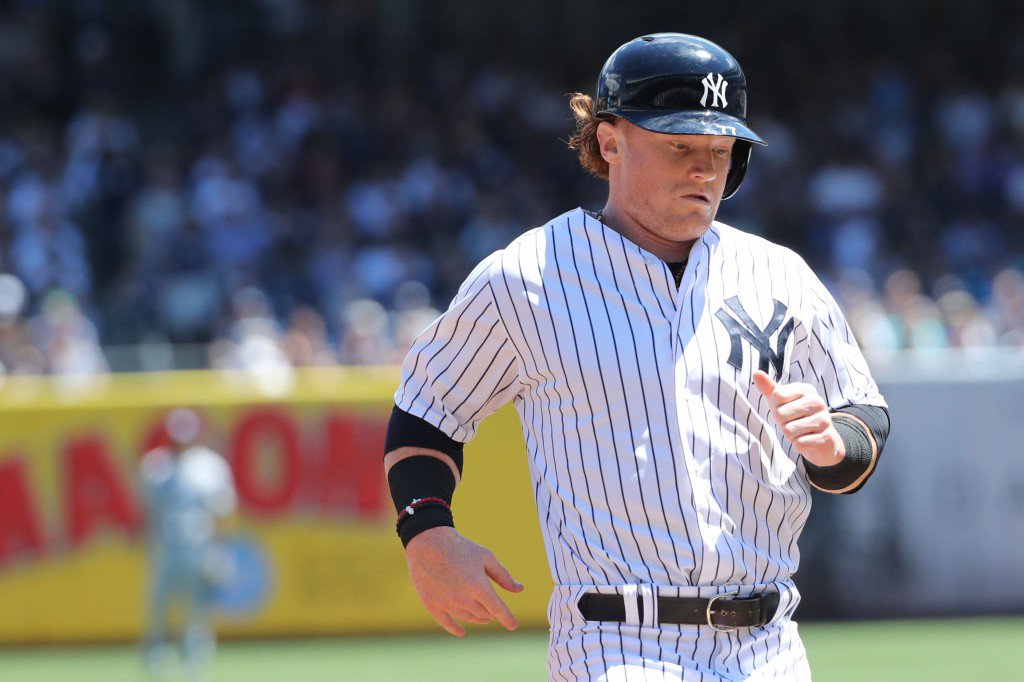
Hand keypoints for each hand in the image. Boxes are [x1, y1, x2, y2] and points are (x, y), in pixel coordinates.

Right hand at [405, 526, 523, 636]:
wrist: (428, 541)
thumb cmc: (460, 547)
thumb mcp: (486, 557)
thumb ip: (503, 576)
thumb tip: (519, 590)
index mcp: (478, 586)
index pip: (497, 608)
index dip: (507, 618)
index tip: (513, 625)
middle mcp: (462, 598)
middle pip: (483, 613)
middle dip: (491, 613)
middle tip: (494, 610)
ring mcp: (445, 603)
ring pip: (467, 618)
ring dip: (477, 618)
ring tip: (483, 616)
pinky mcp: (431, 604)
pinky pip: (446, 622)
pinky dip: (455, 629)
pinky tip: (462, 632)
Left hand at [752, 370, 844, 466]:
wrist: (821, 440)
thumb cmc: (796, 418)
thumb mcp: (780, 402)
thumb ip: (769, 388)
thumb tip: (756, 373)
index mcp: (806, 389)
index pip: (777, 395)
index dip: (776, 408)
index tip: (786, 410)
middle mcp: (817, 401)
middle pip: (781, 414)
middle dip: (782, 424)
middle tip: (794, 424)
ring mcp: (824, 419)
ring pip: (789, 431)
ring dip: (791, 436)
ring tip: (801, 432)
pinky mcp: (826, 437)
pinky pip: (799, 443)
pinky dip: (798, 445)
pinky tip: (807, 441)